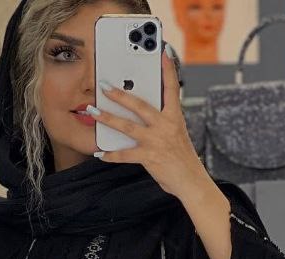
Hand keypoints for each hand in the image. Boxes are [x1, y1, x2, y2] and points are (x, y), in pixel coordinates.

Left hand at [90, 47, 209, 201]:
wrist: (191, 181)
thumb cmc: (182, 157)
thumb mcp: (176, 133)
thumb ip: (162, 120)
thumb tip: (142, 112)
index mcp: (174, 117)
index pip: (172, 89)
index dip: (168, 70)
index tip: (163, 52)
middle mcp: (165, 126)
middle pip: (140, 105)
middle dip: (120, 95)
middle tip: (104, 86)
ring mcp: (156, 141)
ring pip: (127, 127)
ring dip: (108, 118)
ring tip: (93, 112)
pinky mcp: (149, 157)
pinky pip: (125, 155)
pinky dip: (111, 155)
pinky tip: (100, 152)